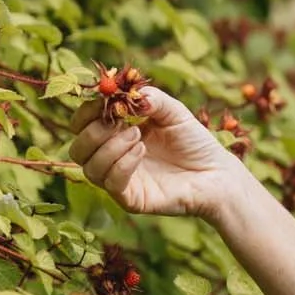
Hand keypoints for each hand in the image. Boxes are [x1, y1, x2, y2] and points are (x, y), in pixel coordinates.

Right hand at [68, 84, 244, 220]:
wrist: (217, 172)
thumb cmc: (195, 142)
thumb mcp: (174, 112)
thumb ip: (152, 98)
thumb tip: (127, 94)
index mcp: (116, 135)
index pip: (82, 125)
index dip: (85, 112)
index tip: (103, 101)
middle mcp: (113, 159)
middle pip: (77, 149)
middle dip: (93, 131)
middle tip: (120, 122)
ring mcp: (120, 180)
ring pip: (89, 168)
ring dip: (110, 147)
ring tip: (138, 135)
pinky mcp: (131, 199)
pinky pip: (110, 183)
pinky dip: (122, 163)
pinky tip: (142, 150)